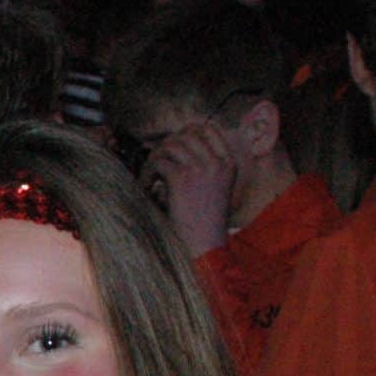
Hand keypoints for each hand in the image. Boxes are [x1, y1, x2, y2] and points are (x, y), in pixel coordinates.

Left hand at [143, 122, 238, 256]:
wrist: (205, 246)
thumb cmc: (205, 223)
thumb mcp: (214, 190)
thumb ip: (204, 168)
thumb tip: (176, 146)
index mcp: (228, 164)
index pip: (208, 129)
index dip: (186, 132)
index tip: (172, 145)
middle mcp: (217, 162)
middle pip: (185, 135)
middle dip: (166, 146)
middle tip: (157, 164)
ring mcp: (200, 168)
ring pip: (170, 145)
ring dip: (155, 159)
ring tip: (150, 178)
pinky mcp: (181, 178)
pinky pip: (158, 162)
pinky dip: (147, 173)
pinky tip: (146, 187)